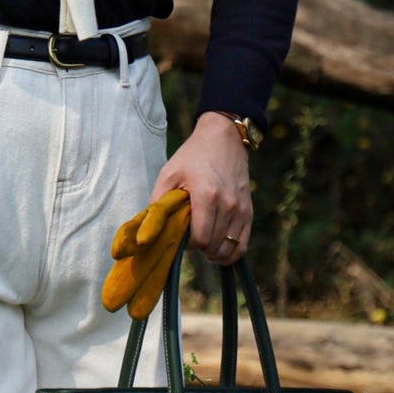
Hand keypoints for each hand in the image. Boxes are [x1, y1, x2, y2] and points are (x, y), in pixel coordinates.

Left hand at [150, 112, 251, 266]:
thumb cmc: (192, 157)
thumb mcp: (168, 174)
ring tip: (202, 241)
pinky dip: (229, 253)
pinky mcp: (248, 211)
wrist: (224, 139)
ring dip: (212, 252)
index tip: (180, 233)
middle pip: (213, 246)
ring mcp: (241, 209)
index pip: (200, 240)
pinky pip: (242, 245)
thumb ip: (157, 204)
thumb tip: (145, 233)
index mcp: (207, 196)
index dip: (187, 244)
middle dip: (198, 247)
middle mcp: (228, 205)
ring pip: (227, 250)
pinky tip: (217, 250)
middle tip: (189, 235)